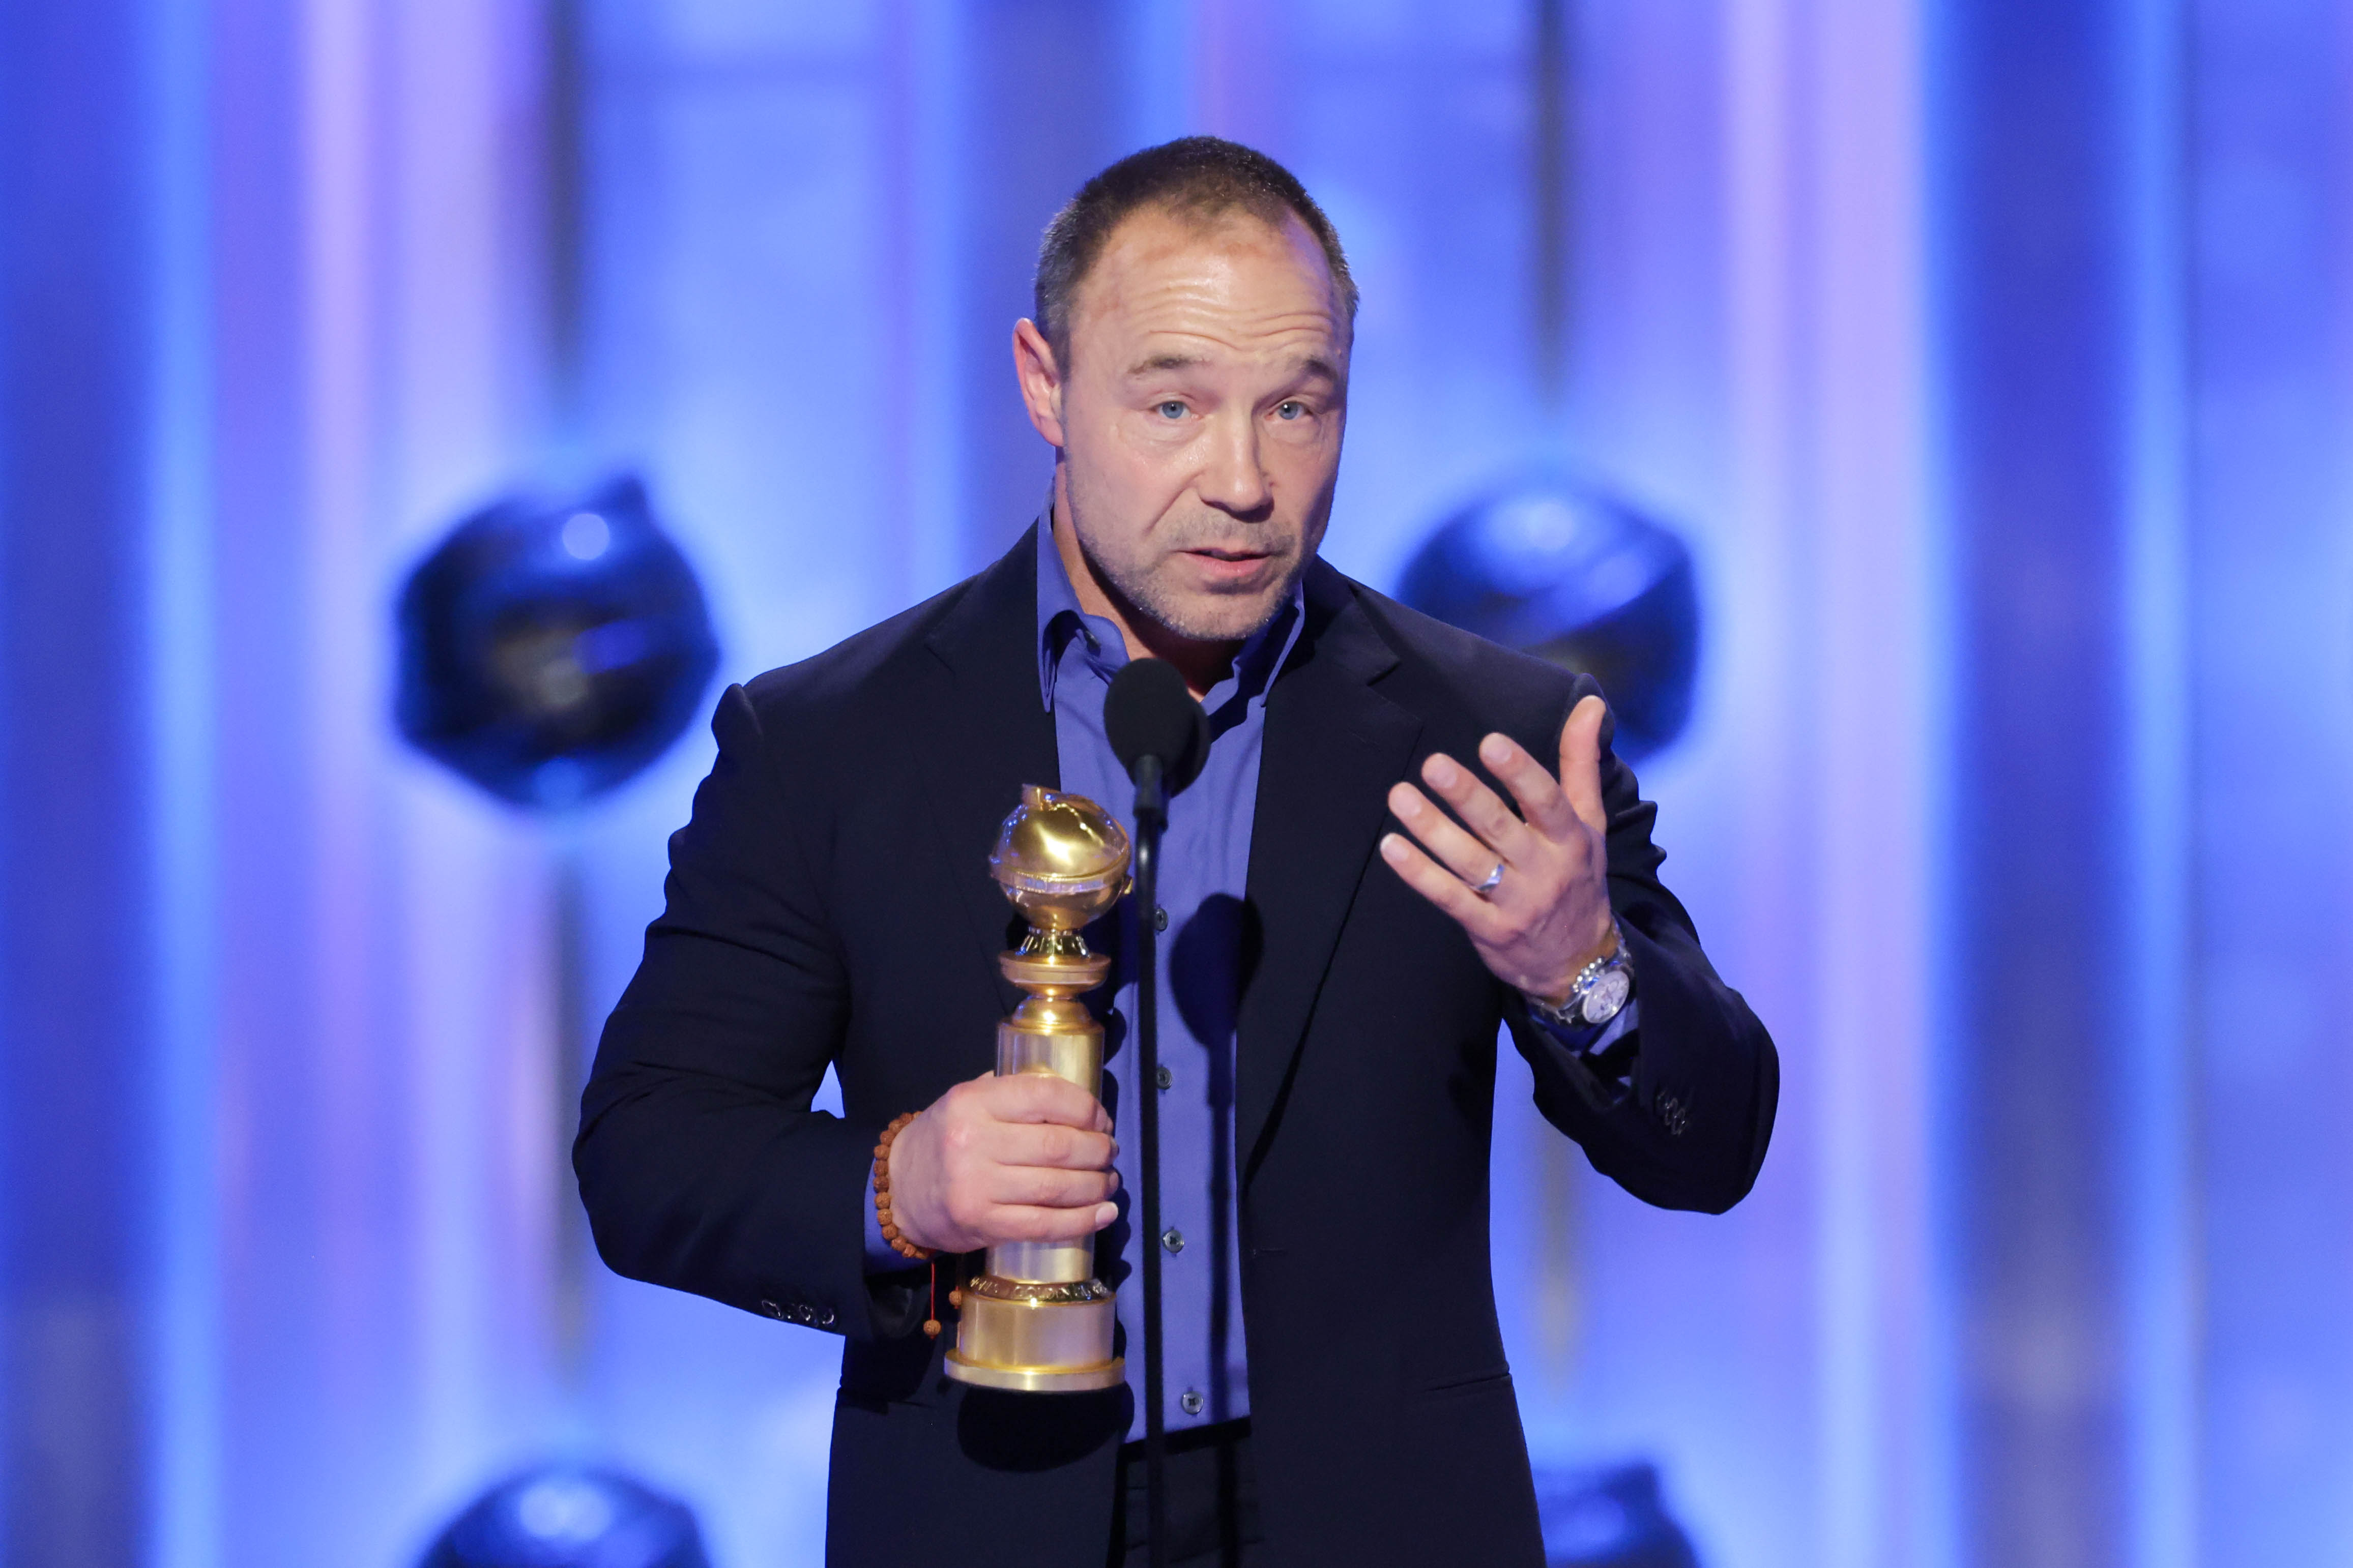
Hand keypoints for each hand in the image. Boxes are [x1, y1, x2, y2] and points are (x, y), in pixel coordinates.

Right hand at [885, 1071, 1120, 1253]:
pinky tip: (1103, 1214)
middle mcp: (974, 1142)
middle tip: (1108, 1152)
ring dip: (1095, 1185)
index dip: (1085, 1108)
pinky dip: (1081, 1221)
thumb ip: (1012, 1092)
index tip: (1101, 1120)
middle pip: (1058, 1146)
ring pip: (1056, 1187)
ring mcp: (978, 1187)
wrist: (899, 1189)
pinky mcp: (983, 1224)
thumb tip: (1075, 1097)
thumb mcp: (967, 1100)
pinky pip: (1044, 1225)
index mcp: (973, 1101)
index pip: (1045, 1096)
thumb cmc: (945, 1139)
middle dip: (1097, 1150)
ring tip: (1108, 1180)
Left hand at [1379, 694, 1616, 1004]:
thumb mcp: (1589, 822)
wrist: (1579, 962)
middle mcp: (1543, 870)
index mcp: (1569, 839)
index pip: (1547, 801)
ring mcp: (1514, 903)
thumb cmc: (1577, 876)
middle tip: (1433, 763)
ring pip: (1469, 863)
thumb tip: (1591, 704)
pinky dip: (1420, 874)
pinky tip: (1392, 847)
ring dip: (1432, 829)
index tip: (1490, 742)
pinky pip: (1449, 899)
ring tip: (1401, 796)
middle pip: (1501, 829)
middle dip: (1466, 796)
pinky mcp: (1487, 929)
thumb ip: (1581, 762)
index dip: (1520, 772)